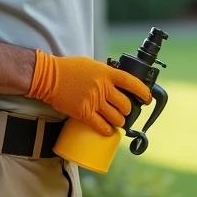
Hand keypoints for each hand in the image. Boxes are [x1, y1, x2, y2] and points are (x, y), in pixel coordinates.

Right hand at [27, 51, 153, 135]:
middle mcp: (103, 87)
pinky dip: (107, 130)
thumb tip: (115, 83)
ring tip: (118, 122)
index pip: (132, 83)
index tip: (147, 98)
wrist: (49, 77)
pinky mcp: (84, 112)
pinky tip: (108, 131)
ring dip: (120, 122)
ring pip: (116, 117)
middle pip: (125, 104)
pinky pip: (101, 125)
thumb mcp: (92, 65)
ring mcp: (94, 101)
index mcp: (107, 73)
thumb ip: (105, 74)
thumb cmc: (68, 69)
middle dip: (128, 111)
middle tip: (125, 112)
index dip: (143, 92)